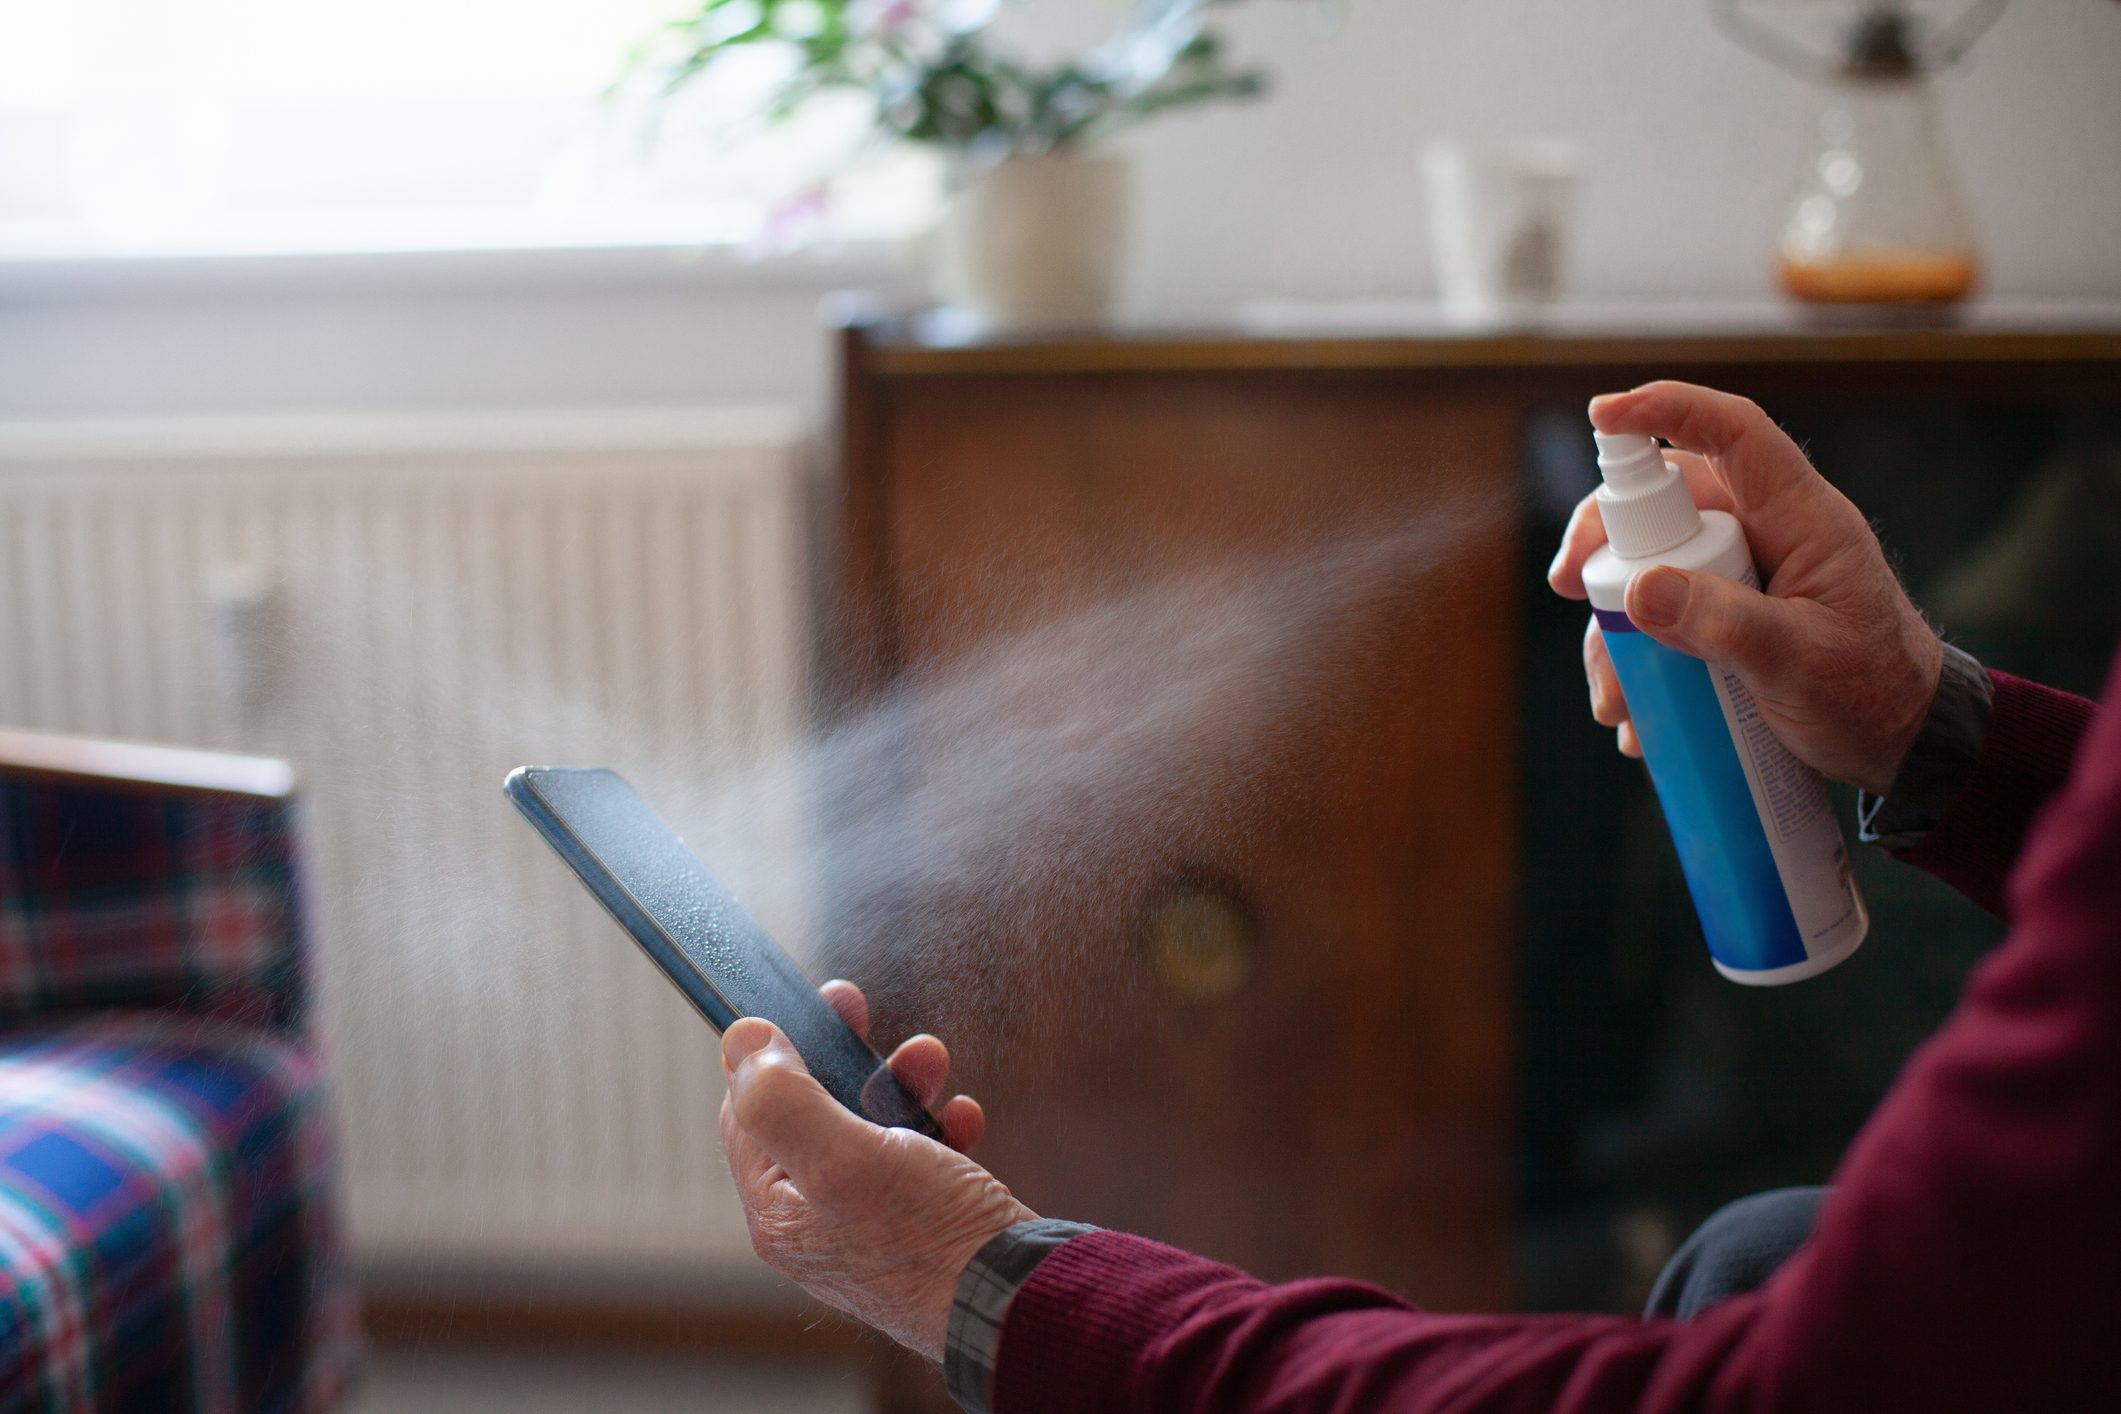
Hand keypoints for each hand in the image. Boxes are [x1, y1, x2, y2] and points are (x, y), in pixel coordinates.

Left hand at [718, 980, 1033, 1362]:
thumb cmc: (930, 1240)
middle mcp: (817, 1220)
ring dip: (896, 1083)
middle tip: (852, 1003)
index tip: (799, 1004)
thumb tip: (741, 1041)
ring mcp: (871, 1222)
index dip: (767, 1053)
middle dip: (838, 1055)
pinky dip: (938, 1126)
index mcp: (780, 1212)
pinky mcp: (922, 1221)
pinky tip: (963, 1116)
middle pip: (809, 1114)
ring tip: (930, 1057)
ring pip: (868, 1128)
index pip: (746, 1115)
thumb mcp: (845, 1160)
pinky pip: (918, 1157)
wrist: (1015, 1302)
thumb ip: (784, 1102)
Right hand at [1549, 381, 1942, 796]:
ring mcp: (1742, 575)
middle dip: (1607, 547)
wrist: (1904, 745)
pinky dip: (1637, 659)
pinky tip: (1638, 715)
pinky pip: (1663, 616)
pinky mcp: (1726, 615)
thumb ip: (1725, 624)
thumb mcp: (1800, 665)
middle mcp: (1765, 533)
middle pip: (1667, 504)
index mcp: (1801, 518)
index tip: (1603, 414)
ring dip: (1617, 627)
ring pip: (1652, 568)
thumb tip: (1639, 587)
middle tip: (1569, 588)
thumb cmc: (1872, 695)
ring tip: (1616, 702)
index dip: (1669, 408)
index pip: (1735, 433)